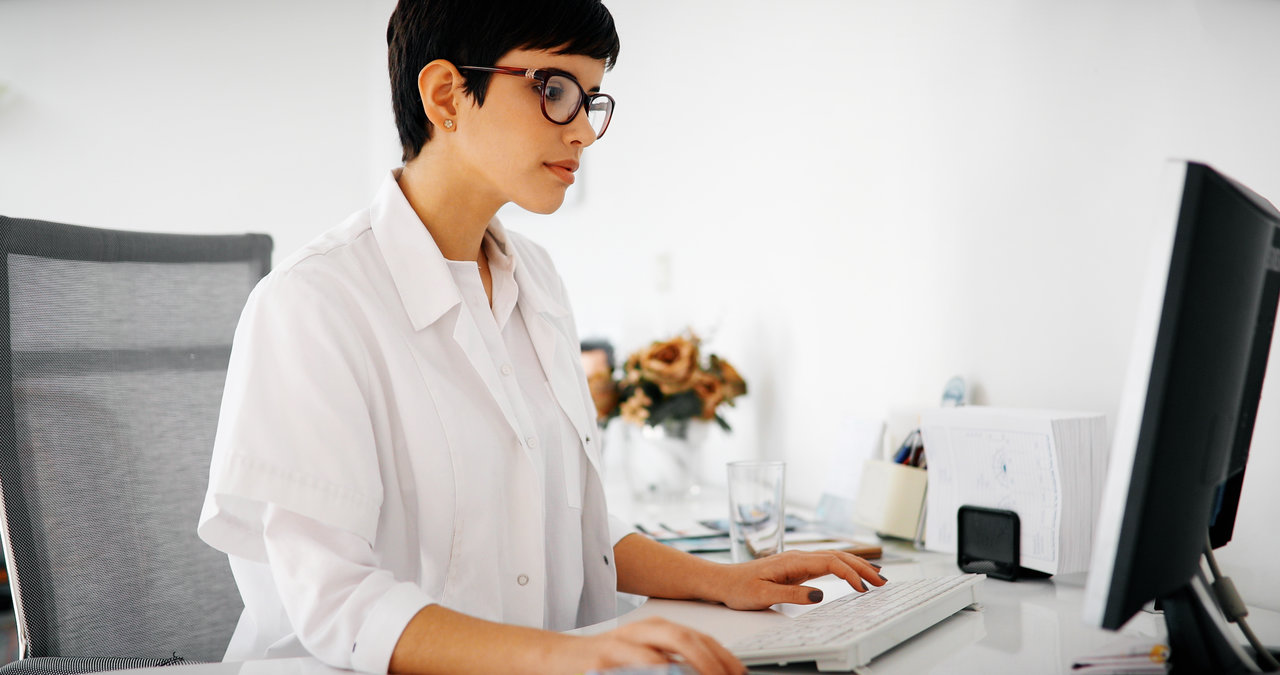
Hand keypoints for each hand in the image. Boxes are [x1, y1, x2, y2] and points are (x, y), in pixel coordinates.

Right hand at [565, 617, 743, 674]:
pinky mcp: (601, 659)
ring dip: (685, 667)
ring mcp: (621, 644)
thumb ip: (673, 663)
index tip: (739, 674)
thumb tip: (707, 672)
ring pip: (659, 649)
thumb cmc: (606, 662)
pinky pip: (631, 664)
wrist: (558, 657)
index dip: (724, 657)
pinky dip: (651, 669)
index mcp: (657, 630)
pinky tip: (663, 673)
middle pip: (684, 638)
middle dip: (710, 661)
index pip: (700, 639)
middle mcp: (642, 631)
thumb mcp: (645, 659)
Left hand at [711, 550, 886, 610]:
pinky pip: (827, 565)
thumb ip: (791, 595)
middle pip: (838, 557)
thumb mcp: (763, 596)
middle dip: (862, 568)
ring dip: (857, 566)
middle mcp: (798, 557)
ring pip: (834, 558)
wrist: (723, 581)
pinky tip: (854, 574)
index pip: (830, 563)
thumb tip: (819, 595)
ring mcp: (799, 561)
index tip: (863, 588)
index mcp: (792, 561)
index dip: (850, 574)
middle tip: (883, 582)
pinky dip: (845, 568)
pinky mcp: (798, 568)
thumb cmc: (739, 587)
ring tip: (878, 577)